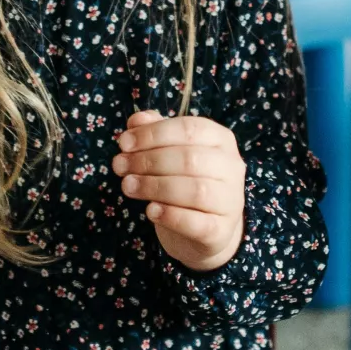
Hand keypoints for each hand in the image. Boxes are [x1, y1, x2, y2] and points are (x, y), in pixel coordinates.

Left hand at [113, 110, 245, 271]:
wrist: (206, 226)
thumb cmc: (185, 180)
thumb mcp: (170, 151)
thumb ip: (154, 132)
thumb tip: (136, 120)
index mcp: (220, 139)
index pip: (189, 129)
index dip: (153, 134)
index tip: (124, 143)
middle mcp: (231, 167)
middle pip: (190, 159)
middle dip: (148, 161)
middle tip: (119, 166)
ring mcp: (231, 200)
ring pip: (195, 190)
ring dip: (154, 187)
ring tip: (127, 186)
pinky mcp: (222, 230)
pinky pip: (197, 222)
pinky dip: (170, 215)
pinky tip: (150, 210)